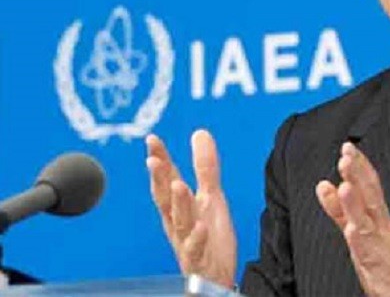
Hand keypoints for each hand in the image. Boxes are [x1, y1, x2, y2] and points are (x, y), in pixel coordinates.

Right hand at [146, 130, 237, 288]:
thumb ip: (205, 167)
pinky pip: (195, 250)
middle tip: (153, 159)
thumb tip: (199, 133)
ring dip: (178, 204)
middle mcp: (178, 224)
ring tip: (178, 185)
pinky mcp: (199, 261)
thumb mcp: (210, 197)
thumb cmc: (209, 238)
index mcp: (179, 208)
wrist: (216, 277)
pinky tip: (201, 226)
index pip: (167, 180)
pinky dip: (197, 238)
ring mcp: (186, 242)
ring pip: (180, 222)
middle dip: (159, 180)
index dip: (160, 160)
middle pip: (166, 199)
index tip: (152, 140)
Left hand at [316, 143, 389, 296]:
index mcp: (378, 216)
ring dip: (356, 203)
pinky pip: (367, 251)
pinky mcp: (378, 265)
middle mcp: (381, 226)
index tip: (348, 146)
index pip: (369, 185)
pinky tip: (352, 230)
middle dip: (358, 174)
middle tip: (347, 155)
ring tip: (346, 186)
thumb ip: (340, 208)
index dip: (359, 165)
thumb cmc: (382, 262)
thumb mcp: (359, 230)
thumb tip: (325, 184)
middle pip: (370, 195)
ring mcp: (380, 244)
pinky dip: (360, 239)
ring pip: (367, 220)